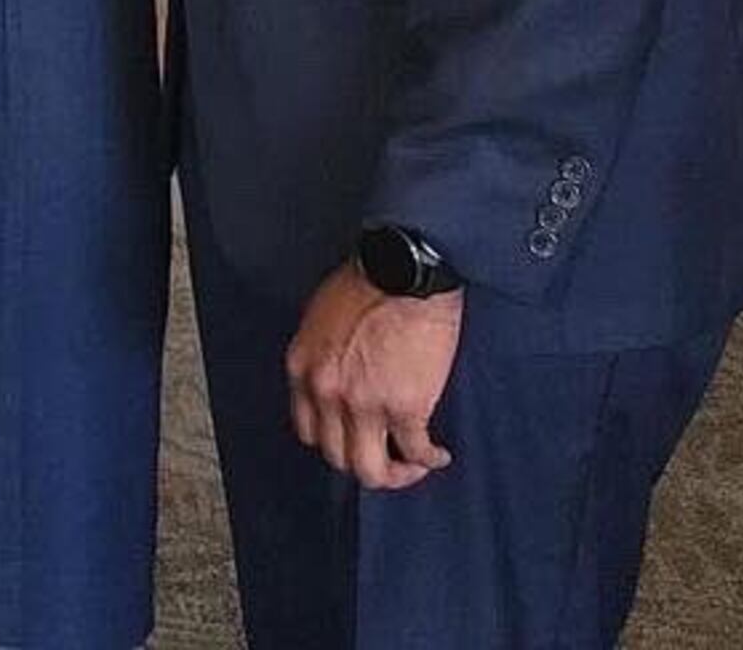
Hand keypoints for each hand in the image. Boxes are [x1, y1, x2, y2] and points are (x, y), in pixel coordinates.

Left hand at [286, 262, 462, 488]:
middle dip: (365, 462)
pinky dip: (429, 459)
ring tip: (414, 465)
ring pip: (371, 470)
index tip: (355, 440)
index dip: (335, 442)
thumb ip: (323, 355)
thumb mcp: (321, 317)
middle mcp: (326, 392)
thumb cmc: (368, 280)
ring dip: (396, 474)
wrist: (403, 267)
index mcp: (303, 368)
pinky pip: (415, 451)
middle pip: (337, 457)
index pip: (308, 430)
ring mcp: (363, 404)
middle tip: (388, 458)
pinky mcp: (405, 406)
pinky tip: (438, 454)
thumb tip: (338, 378)